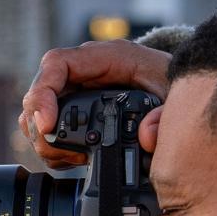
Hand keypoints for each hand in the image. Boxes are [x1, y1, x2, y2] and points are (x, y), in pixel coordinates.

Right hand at [18, 40, 171, 169]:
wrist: (179, 87)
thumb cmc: (173, 84)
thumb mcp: (177, 96)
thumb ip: (165, 115)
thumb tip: (146, 136)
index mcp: (105, 57)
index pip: (57, 64)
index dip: (43, 93)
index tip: (47, 125)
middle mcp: (84, 71)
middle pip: (39, 93)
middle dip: (41, 128)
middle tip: (60, 153)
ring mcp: (76, 89)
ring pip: (37, 112)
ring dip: (45, 140)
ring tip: (72, 158)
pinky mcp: (74, 108)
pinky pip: (47, 125)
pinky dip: (54, 146)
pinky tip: (74, 158)